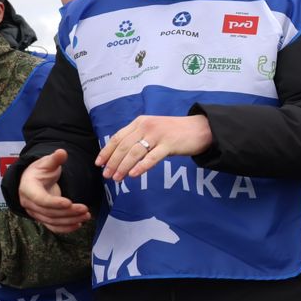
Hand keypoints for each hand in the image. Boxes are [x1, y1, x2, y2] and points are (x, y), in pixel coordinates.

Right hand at [18, 149, 90, 232]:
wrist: (33, 180)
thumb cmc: (40, 170)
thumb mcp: (46, 162)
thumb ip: (54, 159)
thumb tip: (61, 152)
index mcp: (27, 188)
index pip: (40, 199)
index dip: (54, 202)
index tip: (69, 202)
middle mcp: (29, 203)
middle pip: (49, 212)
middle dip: (68, 212)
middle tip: (85, 209)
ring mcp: (35, 213)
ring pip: (52, 221)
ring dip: (70, 220)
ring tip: (86, 215)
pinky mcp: (42, 218)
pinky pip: (53, 227)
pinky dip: (65, 228)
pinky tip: (78, 225)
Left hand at [97, 114, 214, 181]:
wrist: (201, 129)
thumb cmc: (176, 132)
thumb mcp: (154, 129)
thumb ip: (139, 137)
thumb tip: (121, 154)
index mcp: (140, 122)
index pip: (118, 137)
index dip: (106, 151)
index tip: (99, 163)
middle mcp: (146, 127)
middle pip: (124, 146)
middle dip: (113, 162)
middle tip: (107, 175)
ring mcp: (158, 135)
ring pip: (135, 153)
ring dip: (123, 167)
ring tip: (117, 178)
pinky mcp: (169, 144)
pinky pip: (152, 158)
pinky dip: (141, 167)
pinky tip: (134, 175)